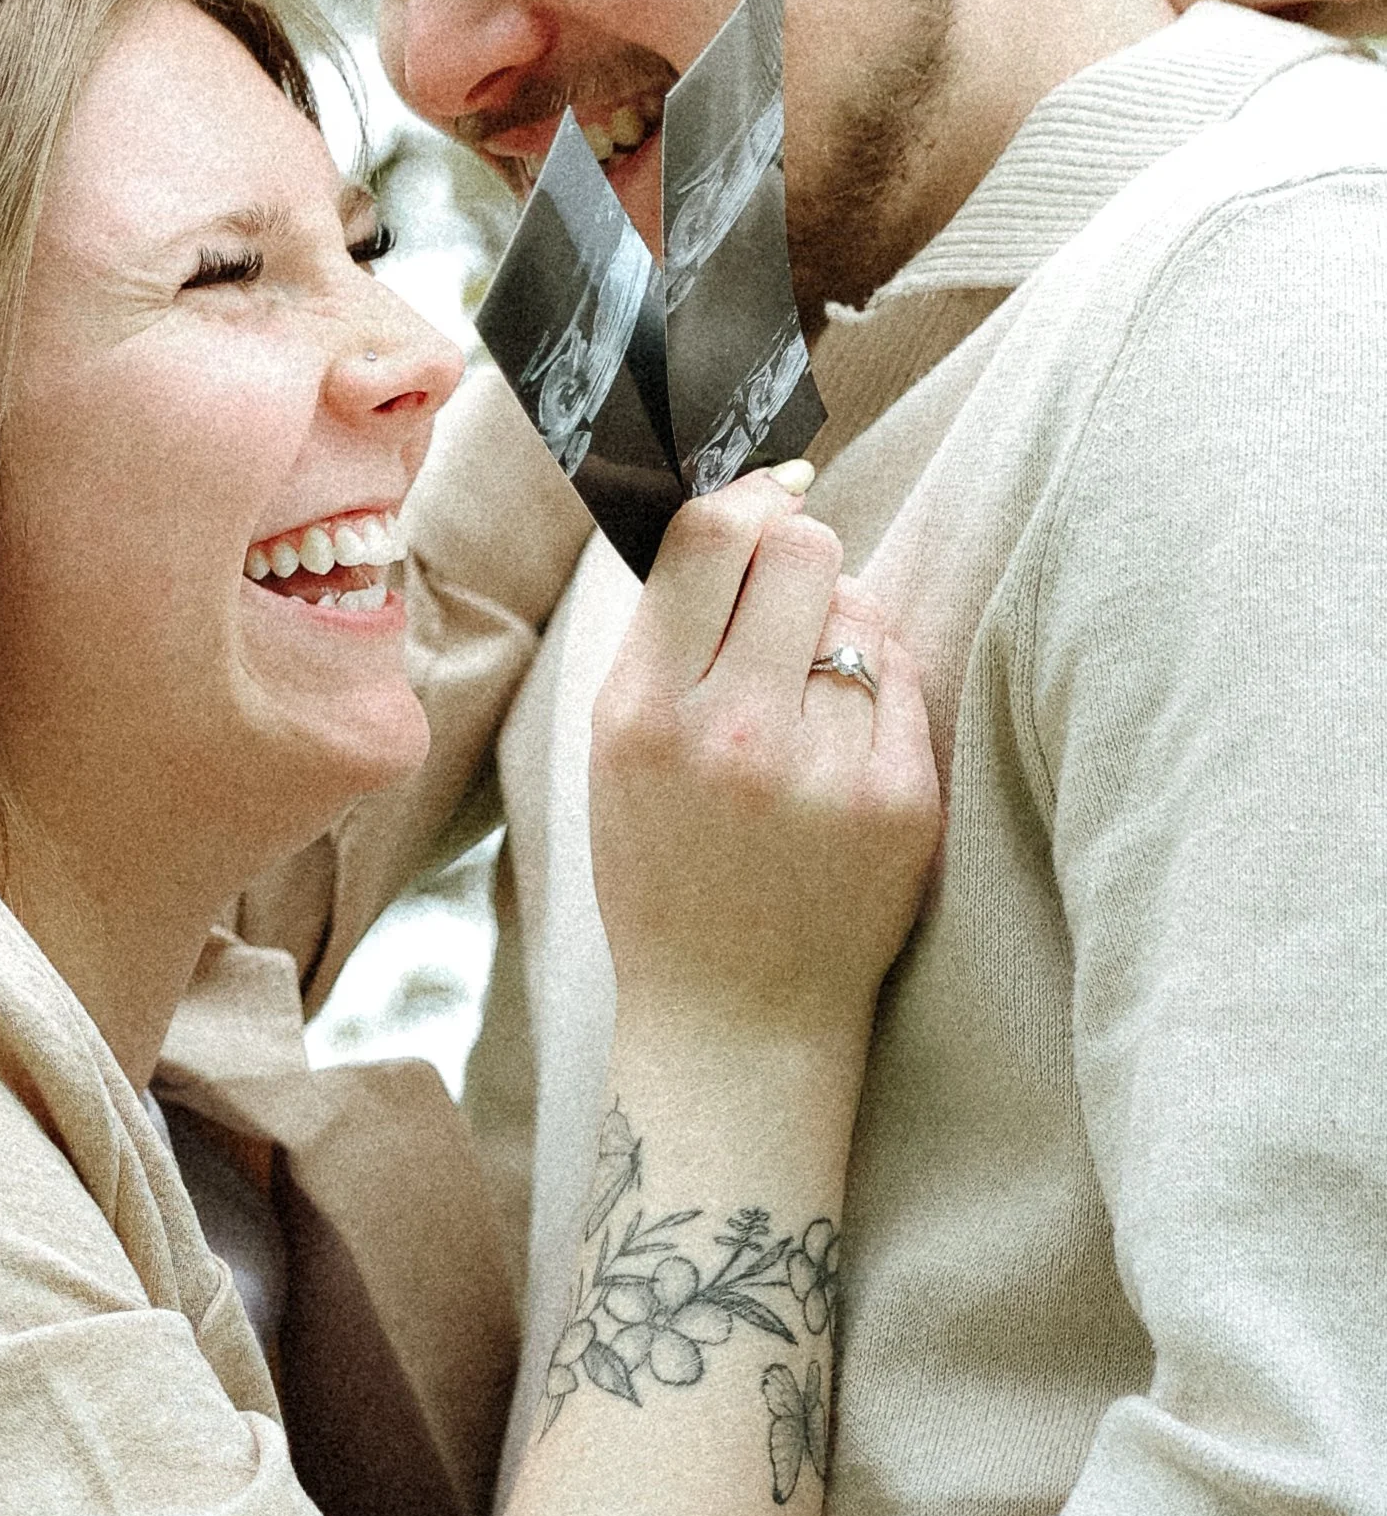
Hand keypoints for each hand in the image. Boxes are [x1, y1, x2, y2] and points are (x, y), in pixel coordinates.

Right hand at [589, 475, 939, 1054]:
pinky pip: (899, 675)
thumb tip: (743, 510)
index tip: (764, 497)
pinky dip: (874, 685)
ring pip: (857, 609)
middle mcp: (732, 736)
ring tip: (805, 696)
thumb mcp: (616, 752)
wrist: (734, 1019)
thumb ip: (667, 634)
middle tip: (789, 591)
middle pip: (801, 550)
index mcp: (643, 716)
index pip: (709, 541)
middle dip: (800, 551)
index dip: (745, 498)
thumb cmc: (667, 871)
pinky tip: (843, 740)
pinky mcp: (900, 801)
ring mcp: (824, 771)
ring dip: (836, 625)